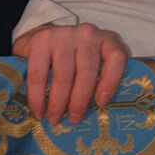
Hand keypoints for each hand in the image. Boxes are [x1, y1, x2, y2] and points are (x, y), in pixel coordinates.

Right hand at [13, 22, 129, 123]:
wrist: (43, 38)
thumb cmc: (74, 59)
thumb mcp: (93, 63)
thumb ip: (100, 80)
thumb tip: (100, 115)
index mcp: (106, 40)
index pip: (116, 56)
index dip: (110, 81)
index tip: (101, 103)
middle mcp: (87, 33)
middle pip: (87, 71)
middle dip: (79, 101)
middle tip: (73, 120)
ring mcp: (64, 34)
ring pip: (64, 75)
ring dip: (58, 102)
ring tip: (54, 119)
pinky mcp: (42, 39)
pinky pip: (40, 74)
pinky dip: (37, 97)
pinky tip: (38, 110)